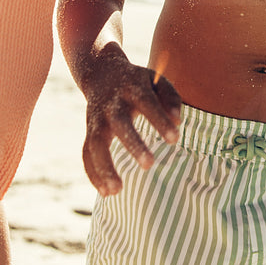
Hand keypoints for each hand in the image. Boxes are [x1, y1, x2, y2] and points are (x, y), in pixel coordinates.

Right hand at [78, 47, 182, 195]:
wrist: (101, 72)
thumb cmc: (137, 82)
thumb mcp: (156, 80)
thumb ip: (171, 97)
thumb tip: (178, 121)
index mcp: (132, 87)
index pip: (147, 103)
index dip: (159, 120)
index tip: (175, 139)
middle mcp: (112, 104)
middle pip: (119, 124)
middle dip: (133, 144)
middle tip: (149, 164)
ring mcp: (97, 118)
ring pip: (95, 143)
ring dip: (104, 167)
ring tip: (116, 190)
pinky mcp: (89, 130)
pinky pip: (86, 153)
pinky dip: (93, 173)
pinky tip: (106, 192)